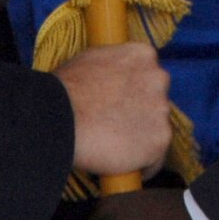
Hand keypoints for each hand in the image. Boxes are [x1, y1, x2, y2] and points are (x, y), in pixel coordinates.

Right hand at [53, 44, 170, 175]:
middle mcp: (158, 78)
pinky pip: (155, 158)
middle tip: (117, 126)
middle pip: (157, 101)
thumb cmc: (65, 91)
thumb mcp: (91, 60)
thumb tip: (114, 76)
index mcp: (142, 55)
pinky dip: (142, 164)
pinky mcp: (160, 139)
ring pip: (156, 129)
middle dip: (141, 113)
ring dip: (141, 138)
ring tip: (115, 147)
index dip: (134, 92)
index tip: (122, 103)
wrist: (57, 119)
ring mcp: (161, 110)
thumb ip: (114, 66)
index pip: (148, 75)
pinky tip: (122, 164)